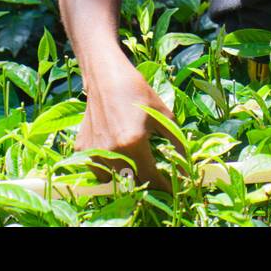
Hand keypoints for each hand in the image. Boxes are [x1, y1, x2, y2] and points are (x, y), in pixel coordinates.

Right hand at [74, 58, 185, 192]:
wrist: (106, 78)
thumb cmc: (138, 93)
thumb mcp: (163, 116)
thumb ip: (178, 144)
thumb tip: (188, 168)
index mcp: (133, 144)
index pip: (151, 179)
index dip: (164, 189)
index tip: (173, 192)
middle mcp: (111, 152)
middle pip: (132, 183)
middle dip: (146, 184)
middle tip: (156, 178)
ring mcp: (94, 152)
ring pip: (113, 181)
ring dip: (126, 178)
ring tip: (134, 164)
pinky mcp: (82, 149)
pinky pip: (97, 170)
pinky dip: (108, 169)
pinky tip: (116, 155)